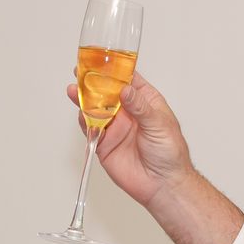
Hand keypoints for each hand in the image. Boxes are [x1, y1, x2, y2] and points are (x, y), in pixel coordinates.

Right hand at [66, 71, 192, 209]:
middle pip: (106, 92)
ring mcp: (115, 127)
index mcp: (145, 102)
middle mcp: (128, 112)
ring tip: (74, 89)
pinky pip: (91, 129)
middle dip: (93, 82)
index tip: (102, 59)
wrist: (162, 185)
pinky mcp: (105, 144)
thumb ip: (140, 107)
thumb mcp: (159, 124)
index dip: (115, 69)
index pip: (128, 80)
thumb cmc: (170, 153)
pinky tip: (80, 112)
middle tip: (80, 71)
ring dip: (83, 99)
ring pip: (95, 109)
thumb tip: (124, 90)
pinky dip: (83, 120)